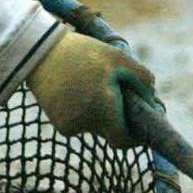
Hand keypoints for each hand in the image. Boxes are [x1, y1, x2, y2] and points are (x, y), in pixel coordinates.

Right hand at [28, 33, 156, 148]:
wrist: (39, 52)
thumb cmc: (83, 53)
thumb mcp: (118, 58)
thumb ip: (143, 80)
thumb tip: (152, 101)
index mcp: (102, 110)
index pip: (124, 141)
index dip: (135, 136)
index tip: (140, 126)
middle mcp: (85, 123)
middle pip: (110, 131)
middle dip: (116, 116)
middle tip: (114, 92)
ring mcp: (68, 126)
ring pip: (95, 125)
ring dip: (98, 111)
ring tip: (91, 84)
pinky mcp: (58, 123)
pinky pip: (80, 122)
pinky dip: (83, 110)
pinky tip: (76, 89)